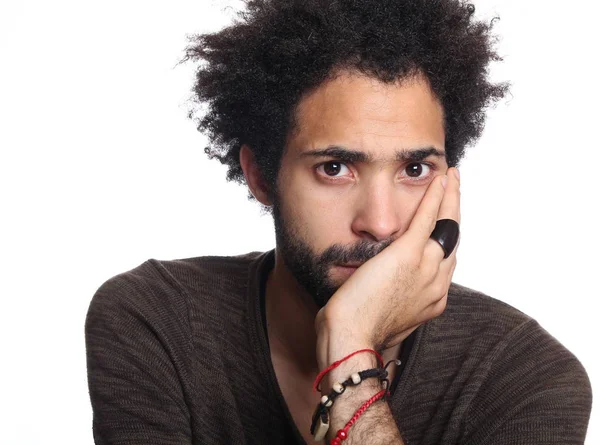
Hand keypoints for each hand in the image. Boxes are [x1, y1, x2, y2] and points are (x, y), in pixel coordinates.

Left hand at [315, 168, 460, 361]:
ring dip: (450, 197)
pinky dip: (436, 195)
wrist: (352, 340)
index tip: (445, 225)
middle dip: (455, 213)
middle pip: (452, 239)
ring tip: (452, 178)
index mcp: (432, 299)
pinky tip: (441, 178)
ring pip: (446, 224)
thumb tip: (388, 293)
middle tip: (455, 191)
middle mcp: (437, 283)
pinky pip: (428, 218)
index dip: (447, 239)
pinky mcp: (408, 254)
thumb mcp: (385, 318)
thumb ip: (395, 302)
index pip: (445, 261)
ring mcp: (426, 267)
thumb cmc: (358, 334)